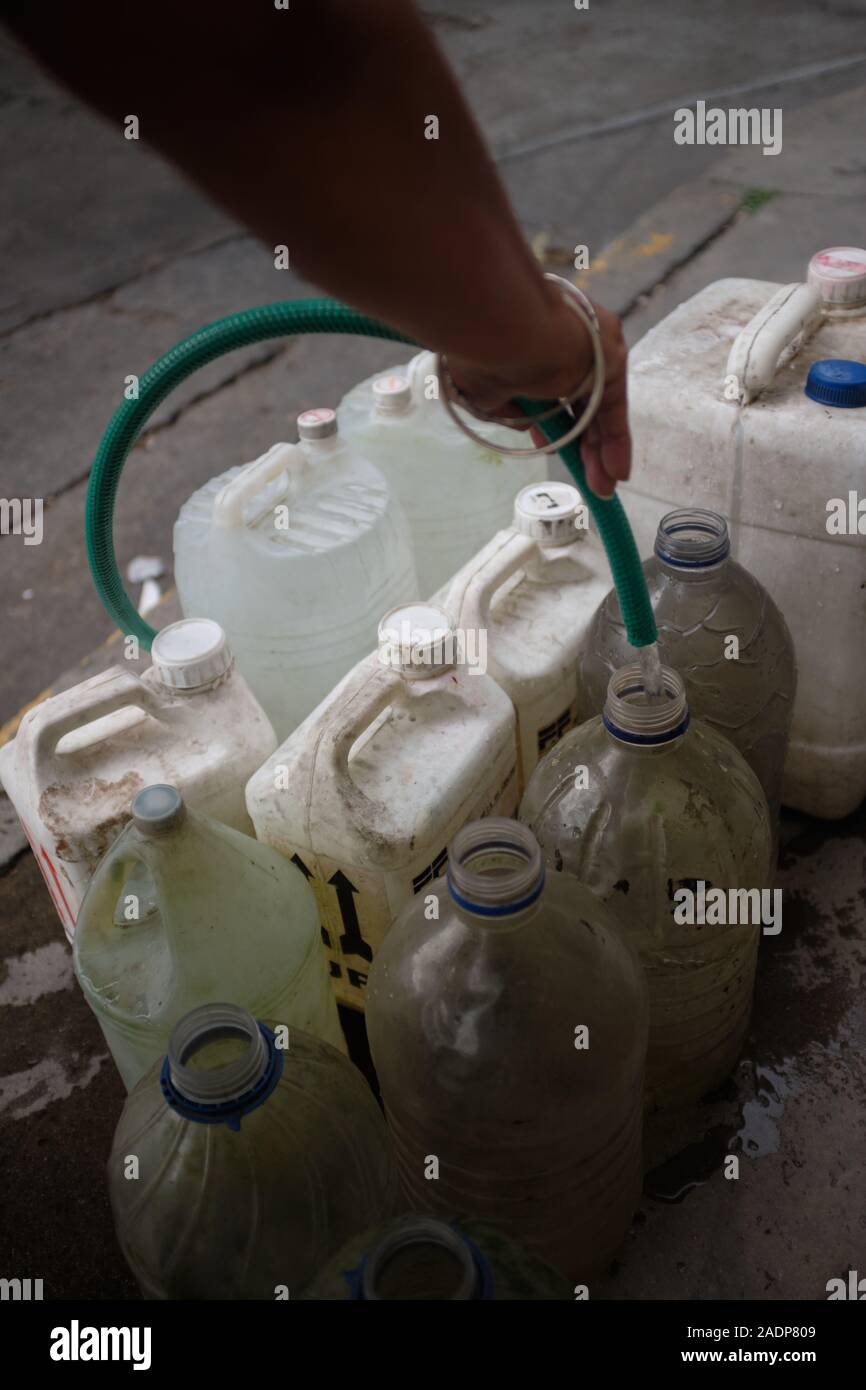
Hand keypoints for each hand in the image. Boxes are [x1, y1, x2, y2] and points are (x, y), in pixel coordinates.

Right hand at [444, 286, 629, 498]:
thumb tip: (526, 424)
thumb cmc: (482, 353)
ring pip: (598, 411)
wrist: (502, 327)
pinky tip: (615, 474)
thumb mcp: (486, 389)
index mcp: (535, 343)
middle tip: (585, 478)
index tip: (548, 448)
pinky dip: (616, 443)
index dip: (551, 424)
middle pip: (580, 404)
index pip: (550, 391)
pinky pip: (614, 411)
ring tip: (600, 488)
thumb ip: (507, 408)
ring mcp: (591, 350)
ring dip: (599, 453)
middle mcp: (567, 343)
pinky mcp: (611, 361)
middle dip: (582, 446)